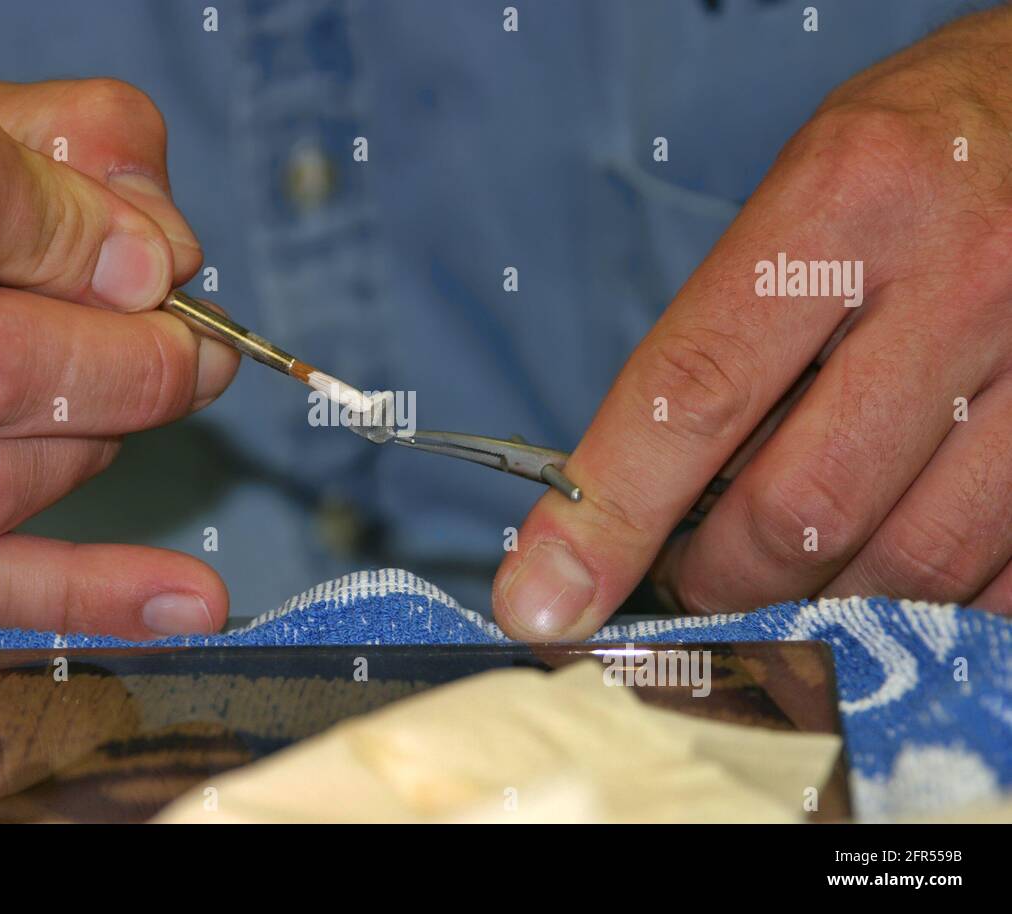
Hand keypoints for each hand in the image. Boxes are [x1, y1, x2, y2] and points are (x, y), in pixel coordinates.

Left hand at [493, 8, 1011, 638]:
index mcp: (849, 203)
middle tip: (684, 579)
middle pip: (799, 508)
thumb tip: (643, 491)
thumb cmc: (920, 155)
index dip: (609, 512)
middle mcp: (964, 279)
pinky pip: (1000, 580)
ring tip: (778, 576)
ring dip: (816, 603)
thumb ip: (729, 332)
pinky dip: (921, 604)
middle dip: (716, 579)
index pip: (696, 389)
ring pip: (905, 564)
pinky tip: (878, 570)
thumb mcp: (805, 195)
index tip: (545, 595)